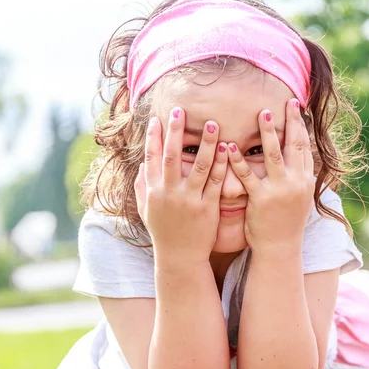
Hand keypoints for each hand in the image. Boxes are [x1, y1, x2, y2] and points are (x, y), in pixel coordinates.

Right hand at [134, 108, 227, 265]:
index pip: (151, 158)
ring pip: (199, 166)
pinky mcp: (207, 208)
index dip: (153, 137)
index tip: (157, 119)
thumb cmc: (163, 231)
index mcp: (153, 191)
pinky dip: (222, 165)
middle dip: (176, 132)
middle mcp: (169, 193)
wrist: (179, 258)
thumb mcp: (146, 210)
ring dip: (206, 144)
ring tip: (213, 124)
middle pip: (173, 157)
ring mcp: (189, 200)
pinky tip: (227, 149)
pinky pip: (216, 182)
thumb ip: (141, 186)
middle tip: (180, 110)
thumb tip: (142, 164)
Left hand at [227, 99, 313, 254]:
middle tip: (284, 102)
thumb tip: (300, 158)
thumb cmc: (286, 222)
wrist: (280, 248)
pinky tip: (230, 145)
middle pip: (293, 145)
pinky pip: (247, 175)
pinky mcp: (261, 199)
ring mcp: (279, 191)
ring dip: (268, 132)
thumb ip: (298, 177)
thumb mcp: (299, 198)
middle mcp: (296, 183)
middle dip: (289, 122)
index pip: (304, 147)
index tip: (295, 107)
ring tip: (261, 113)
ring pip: (273, 155)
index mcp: (305, 181)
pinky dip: (238, 159)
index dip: (300, 126)